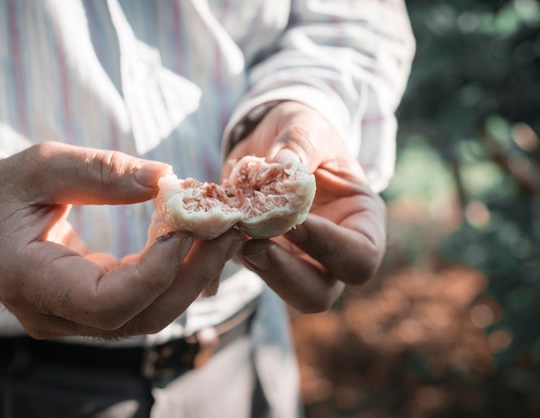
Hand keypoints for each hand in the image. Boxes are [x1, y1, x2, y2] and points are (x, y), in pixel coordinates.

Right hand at [0, 142, 241, 338]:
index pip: (109, 304)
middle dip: (193, 275)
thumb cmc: (3, 190)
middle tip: (230, 230)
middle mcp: (55, 314)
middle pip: (142, 317)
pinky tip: (195, 239)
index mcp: (32, 282)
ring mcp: (75, 319)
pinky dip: (175, 273)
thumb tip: (166, 177)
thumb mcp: (43, 166)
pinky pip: (144, 301)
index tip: (188, 227)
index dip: (157, 272)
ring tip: (224, 233)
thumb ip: (101, 171)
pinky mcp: (93, 310)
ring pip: (150, 315)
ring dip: (193, 276)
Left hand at [225, 101, 386, 312]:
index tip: (297, 223)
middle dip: (284, 275)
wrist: (273, 136)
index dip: (329, 248)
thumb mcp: (308, 127)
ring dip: (251, 267)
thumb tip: (281, 166)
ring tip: (229, 231)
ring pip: (278, 289)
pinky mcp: (260, 256)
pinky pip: (245, 267)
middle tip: (253, 247)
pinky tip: (212, 227)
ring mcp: (295, 260)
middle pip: (318, 294)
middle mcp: (331, 253)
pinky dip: (225, 253)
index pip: (359, 258)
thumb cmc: (305, 131)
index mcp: (362, 224)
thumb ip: (300, 144)